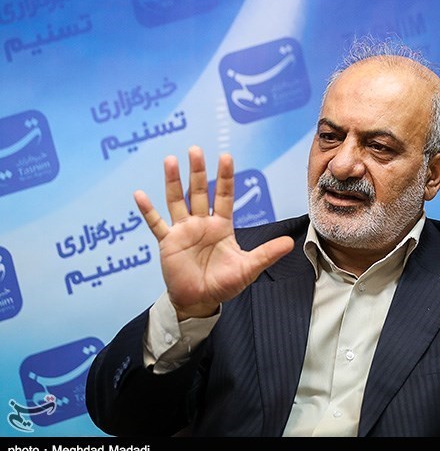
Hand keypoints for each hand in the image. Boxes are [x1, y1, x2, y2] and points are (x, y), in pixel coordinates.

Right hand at [134, 146, 293, 320]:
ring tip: (170, 160)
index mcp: (221, 226)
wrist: (200, 301)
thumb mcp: (248, 268)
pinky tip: (140, 194)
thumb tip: (290, 243)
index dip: (225, 177)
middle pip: (199, 192)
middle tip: (196, 149)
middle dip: (198, 171)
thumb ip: (266, 254)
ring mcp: (183, 231)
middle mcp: (202, 224)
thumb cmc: (224, 284)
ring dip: (173, 181)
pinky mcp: (168, 243)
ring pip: (177, 201)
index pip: (224, 196)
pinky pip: (156, 223)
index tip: (226, 156)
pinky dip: (148, 210)